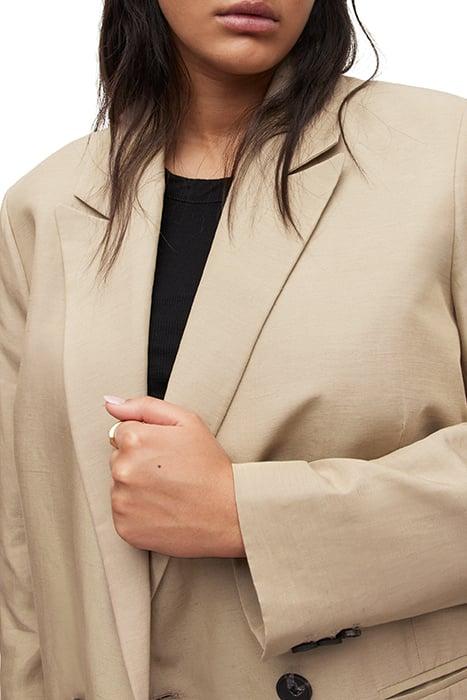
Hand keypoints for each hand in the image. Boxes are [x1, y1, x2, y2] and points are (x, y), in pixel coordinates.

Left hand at [104, 395, 245, 557]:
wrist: (230, 512)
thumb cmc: (210, 466)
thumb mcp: (187, 421)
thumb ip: (144, 407)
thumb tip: (110, 403)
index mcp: (134, 439)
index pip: (122, 433)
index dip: (147, 441)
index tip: (167, 452)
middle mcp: (122, 469)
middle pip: (118, 459)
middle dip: (139, 463)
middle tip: (171, 472)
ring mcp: (122, 501)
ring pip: (120, 486)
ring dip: (137, 488)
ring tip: (169, 492)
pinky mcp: (124, 527)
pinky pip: (123, 513)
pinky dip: (138, 512)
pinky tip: (163, 510)